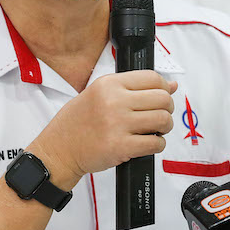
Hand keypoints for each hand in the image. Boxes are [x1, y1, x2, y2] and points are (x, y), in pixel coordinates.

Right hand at [30, 71, 177, 189]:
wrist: (58, 150)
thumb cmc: (78, 123)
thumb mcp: (99, 94)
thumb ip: (133, 88)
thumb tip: (171, 85)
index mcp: (109, 84)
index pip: (152, 78)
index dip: (164, 88)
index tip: (162, 96)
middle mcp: (114, 101)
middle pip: (162, 99)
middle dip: (167, 109)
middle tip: (159, 117)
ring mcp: (118, 124)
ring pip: (163, 120)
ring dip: (165, 127)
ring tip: (154, 130)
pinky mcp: (121, 146)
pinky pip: (155, 143)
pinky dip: (157, 145)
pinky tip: (147, 143)